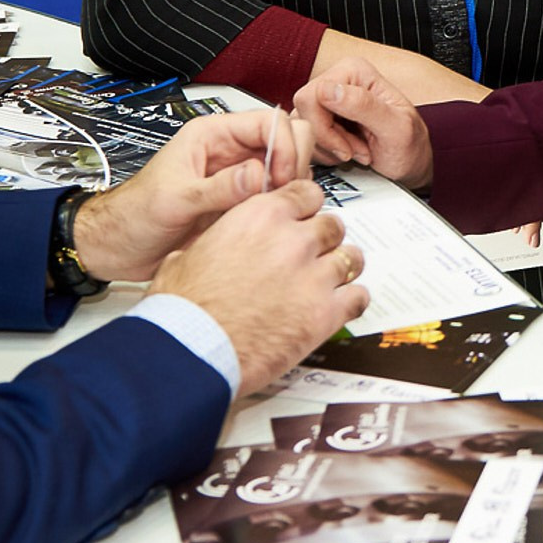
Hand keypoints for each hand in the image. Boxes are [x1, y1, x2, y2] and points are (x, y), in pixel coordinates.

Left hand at [71, 107, 314, 281]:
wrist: (119, 247)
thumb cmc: (134, 214)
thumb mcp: (174, 199)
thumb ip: (216, 188)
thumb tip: (258, 175)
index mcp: (212, 136)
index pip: (269, 122)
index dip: (285, 147)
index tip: (283, 179)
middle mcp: (230, 153)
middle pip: (287, 141)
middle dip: (294, 165)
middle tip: (285, 196)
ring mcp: (239, 179)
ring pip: (287, 171)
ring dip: (290, 189)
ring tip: (276, 213)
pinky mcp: (241, 205)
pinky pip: (275, 199)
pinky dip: (282, 209)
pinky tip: (270, 225)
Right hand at [149, 181, 368, 391]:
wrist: (191, 349)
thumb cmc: (184, 308)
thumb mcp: (188, 254)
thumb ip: (217, 240)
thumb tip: (214, 244)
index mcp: (260, 217)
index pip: (307, 193)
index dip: (307, 208)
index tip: (305, 217)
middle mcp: (292, 242)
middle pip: (332, 225)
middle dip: (325, 239)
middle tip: (314, 254)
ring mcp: (313, 277)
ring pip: (351, 258)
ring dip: (342, 268)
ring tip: (331, 279)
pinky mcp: (325, 314)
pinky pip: (358, 298)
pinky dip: (352, 301)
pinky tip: (341, 306)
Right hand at [293, 58, 433, 187]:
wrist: (409, 163)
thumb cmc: (409, 145)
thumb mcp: (396, 128)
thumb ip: (364, 106)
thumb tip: (327, 90)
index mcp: (353, 71)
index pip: (312, 96)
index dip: (326, 129)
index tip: (350, 147)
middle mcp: (337, 80)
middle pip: (303, 112)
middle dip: (328, 140)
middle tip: (355, 151)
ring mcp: (327, 100)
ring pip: (302, 127)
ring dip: (328, 149)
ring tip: (357, 152)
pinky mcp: (321, 119)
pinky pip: (305, 138)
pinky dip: (324, 154)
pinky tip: (347, 154)